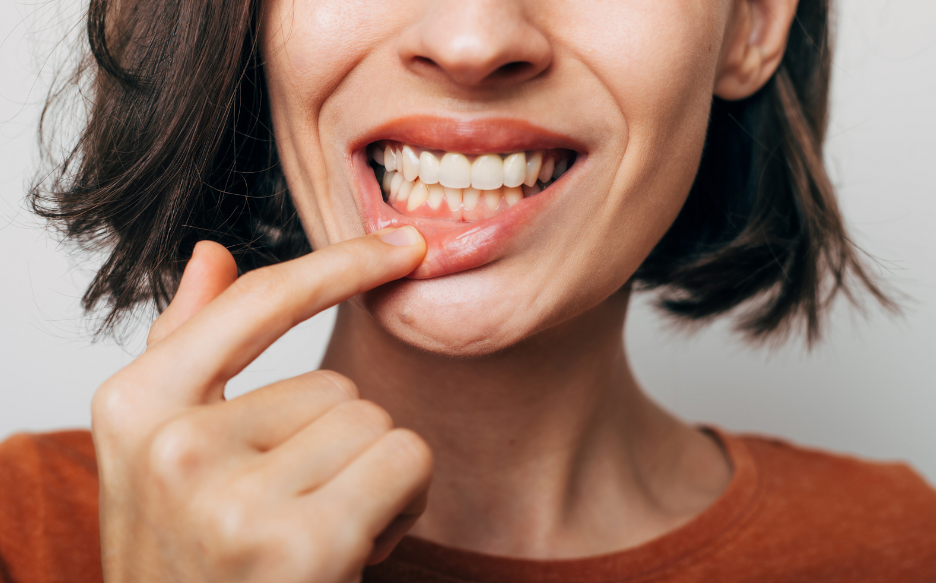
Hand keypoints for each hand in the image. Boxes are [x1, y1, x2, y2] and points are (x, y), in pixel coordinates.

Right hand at [92, 227, 431, 582]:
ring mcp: (232, 496)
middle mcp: (172, 446)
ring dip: (371, 476)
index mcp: (134, 406)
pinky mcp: (300, 542)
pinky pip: (404, 460)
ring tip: (321, 531)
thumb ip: (184, 345)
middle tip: (299, 508)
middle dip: (340, 445)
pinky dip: (403, 502)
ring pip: (375, 422)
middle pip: (335, 382)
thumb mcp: (162, 451)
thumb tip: (210, 254)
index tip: (400, 246)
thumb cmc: (191, 558)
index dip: (338, 265)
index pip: (257, 303)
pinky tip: (355, 548)